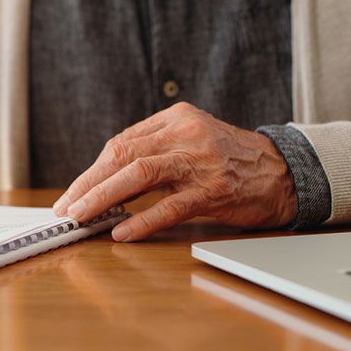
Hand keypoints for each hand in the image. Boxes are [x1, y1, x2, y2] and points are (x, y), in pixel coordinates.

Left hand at [53, 102, 296, 241]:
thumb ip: (153, 150)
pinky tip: (121, 232)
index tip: (72, 193)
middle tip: (66, 207)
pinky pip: (170, 206)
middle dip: (88, 184)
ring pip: (139, 175)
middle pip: (122, 155)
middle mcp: (185, 133)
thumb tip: (103, 179)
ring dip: (103, 197)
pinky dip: (142, 220)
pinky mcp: (215, 190)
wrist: (284, 172)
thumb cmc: (228, 160)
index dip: (92, 171)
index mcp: (175, 118)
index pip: (121, 143)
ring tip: (81, 216)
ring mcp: (200, 161)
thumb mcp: (190, 140)